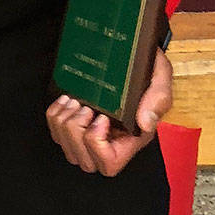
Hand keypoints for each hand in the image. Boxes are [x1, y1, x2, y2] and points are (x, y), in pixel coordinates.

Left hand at [47, 49, 172, 176]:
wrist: (129, 50)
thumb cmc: (146, 67)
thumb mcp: (159, 78)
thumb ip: (157, 99)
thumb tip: (145, 123)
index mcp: (131, 138)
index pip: (109, 164)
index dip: (97, 145)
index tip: (102, 117)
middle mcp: (111, 140)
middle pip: (84, 161)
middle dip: (76, 133)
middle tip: (85, 107)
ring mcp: (91, 132)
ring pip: (67, 149)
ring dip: (64, 123)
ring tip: (75, 101)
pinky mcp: (76, 121)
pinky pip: (56, 132)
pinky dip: (55, 116)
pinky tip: (66, 99)